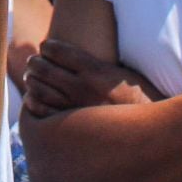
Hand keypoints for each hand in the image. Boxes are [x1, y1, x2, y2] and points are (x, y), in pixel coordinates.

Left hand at [21, 38, 154, 118]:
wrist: (149, 135)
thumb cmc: (139, 101)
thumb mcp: (124, 75)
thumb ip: (101, 65)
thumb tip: (81, 54)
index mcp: (96, 72)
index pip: (59, 51)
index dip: (48, 46)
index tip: (46, 46)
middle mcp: (83, 90)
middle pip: (45, 69)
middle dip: (36, 62)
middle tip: (34, 61)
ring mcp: (75, 111)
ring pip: (39, 90)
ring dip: (32, 80)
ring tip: (32, 77)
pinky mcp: (71, 131)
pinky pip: (42, 114)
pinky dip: (33, 103)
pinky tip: (34, 98)